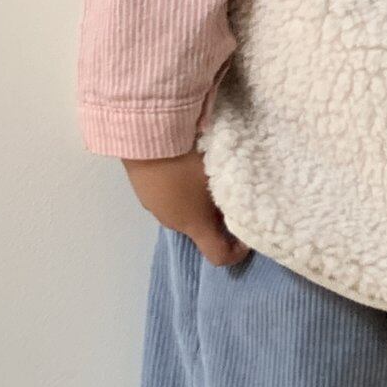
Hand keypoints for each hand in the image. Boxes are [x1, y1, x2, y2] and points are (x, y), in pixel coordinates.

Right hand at [122, 151, 250, 266]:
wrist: (143, 130)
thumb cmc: (189, 155)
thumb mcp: (222, 173)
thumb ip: (235, 194)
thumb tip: (244, 203)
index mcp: (194, 224)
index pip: (219, 256)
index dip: (237, 252)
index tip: (246, 233)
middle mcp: (171, 222)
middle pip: (199, 229)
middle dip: (214, 217)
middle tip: (225, 190)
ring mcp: (152, 205)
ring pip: (181, 210)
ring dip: (193, 200)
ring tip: (200, 171)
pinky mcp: (140, 187)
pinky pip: (165, 195)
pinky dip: (175, 187)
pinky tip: (179, 163)